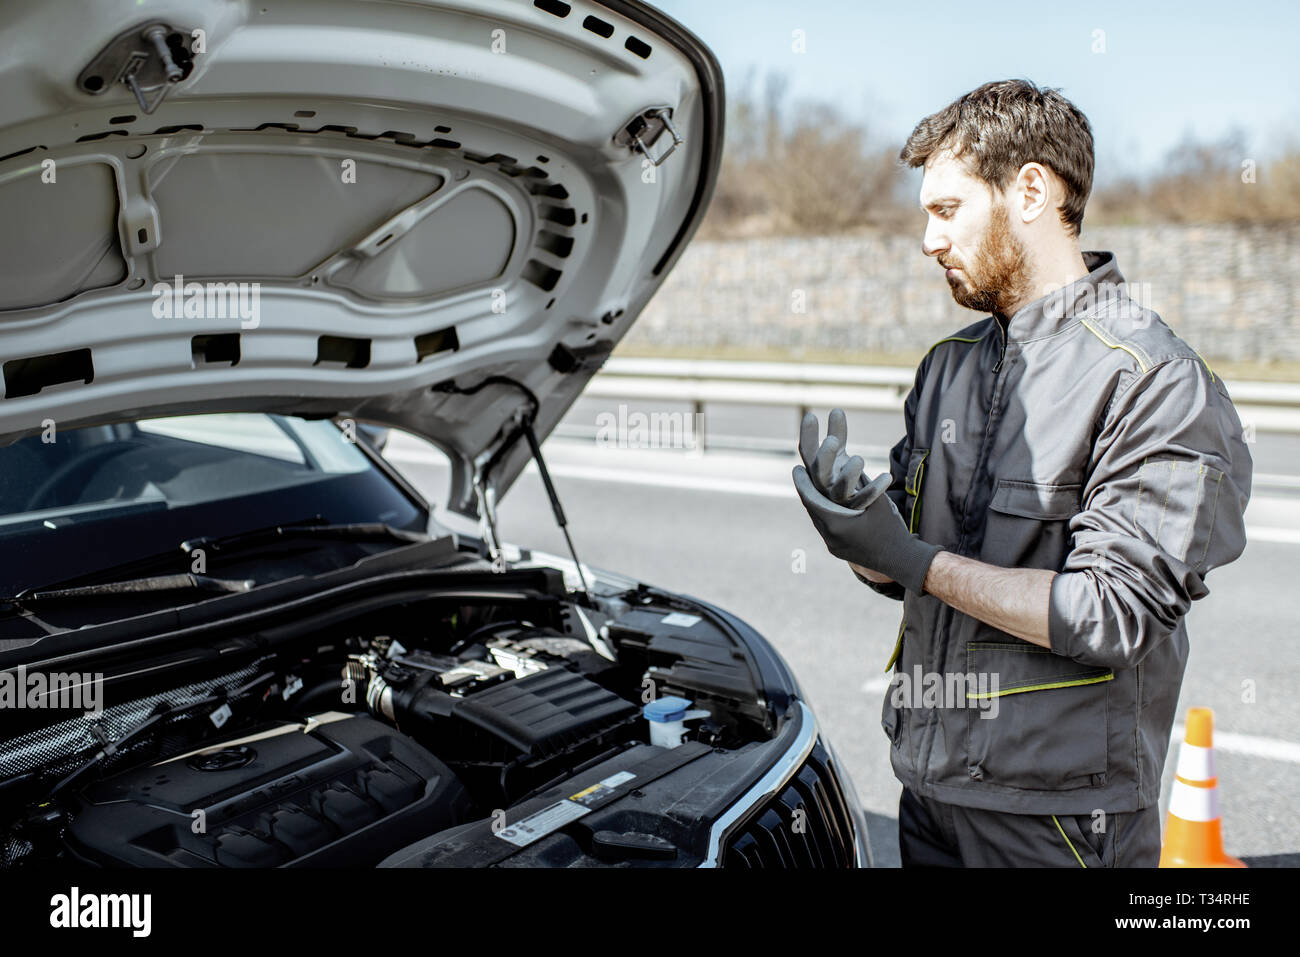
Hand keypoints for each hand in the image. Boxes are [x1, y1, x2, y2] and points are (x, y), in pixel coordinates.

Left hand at [792, 464, 941, 595]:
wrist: (902, 561)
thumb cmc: (891, 528)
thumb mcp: (877, 501)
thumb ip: (861, 485)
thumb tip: (848, 462)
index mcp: (836, 524)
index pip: (811, 499)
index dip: (803, 482)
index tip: (797, 467)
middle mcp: (830, 538)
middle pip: (812, 510)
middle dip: (808, 491)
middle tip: (801, 474)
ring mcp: (833, 547)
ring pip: (818, 520)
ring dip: (816, 503)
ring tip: (812, 488)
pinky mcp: (839, 552)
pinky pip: (826, 529)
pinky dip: (825, 515)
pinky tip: (827, 506)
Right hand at [797, 409, 877, 508]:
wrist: (854, 519)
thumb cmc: (842, 479)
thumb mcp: (839, 457)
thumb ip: (837, 435)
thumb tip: (836, 410)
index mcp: (817, 471)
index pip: (807, 454)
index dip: (808, 436)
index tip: (811, 416)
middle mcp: (824, 488)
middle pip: (819, 474)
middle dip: (823, 457)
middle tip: (831, 441)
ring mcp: (840, 502)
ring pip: (840, 491)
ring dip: (848, 475)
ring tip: (859, 459)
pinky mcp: (857, 512)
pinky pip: (864, 501)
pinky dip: (874, 490)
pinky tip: (886, 476)